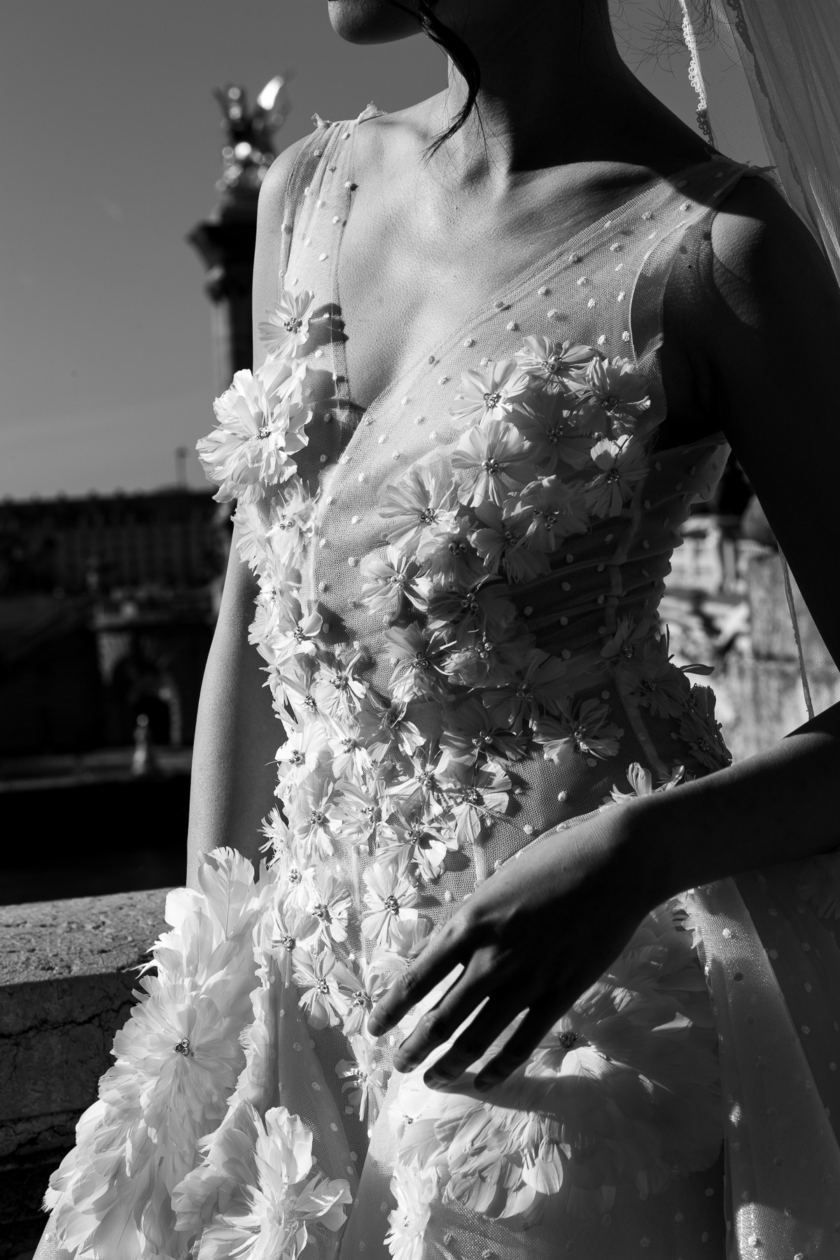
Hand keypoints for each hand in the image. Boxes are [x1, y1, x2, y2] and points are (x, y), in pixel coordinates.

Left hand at [367, 805, 655, 1091]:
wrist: (612, 865)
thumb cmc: (551, 863)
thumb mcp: (495, 886)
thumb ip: (469, 923)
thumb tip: (440, 954)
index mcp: (469, 924)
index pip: (418, 977)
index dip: (391, 1008)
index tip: (373, 1029)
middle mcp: (491, 957)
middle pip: (441, 1017)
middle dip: (414, 1046)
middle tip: (398, 1064)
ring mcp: (527, 979)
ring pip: (477, 1036)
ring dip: (449, 1063)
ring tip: (431, 1079)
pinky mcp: (560, 993)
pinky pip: (522, 1041)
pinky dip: (499, 1067)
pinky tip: (482, 1080)